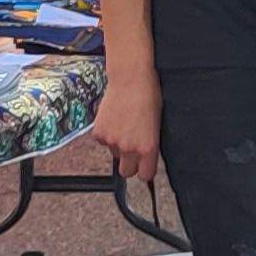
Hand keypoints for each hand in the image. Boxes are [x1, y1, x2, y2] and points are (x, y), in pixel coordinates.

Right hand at [96, 63, 159, 180]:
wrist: (131, 80)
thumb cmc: (149, 97)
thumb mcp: (156, 124)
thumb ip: (150, 143)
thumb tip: (146, 156)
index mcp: (148, 148)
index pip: (145, 175)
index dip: (145, 170)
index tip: (145, 165)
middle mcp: (129, 148)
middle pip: (126, 171)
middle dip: (129, 164)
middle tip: (132, 149)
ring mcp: (112, 141)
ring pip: (114, 154)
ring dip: (118, 145)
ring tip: (125, 125)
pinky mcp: (98, 133)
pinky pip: (103, 141)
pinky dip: (107, 134)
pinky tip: (114, 119)